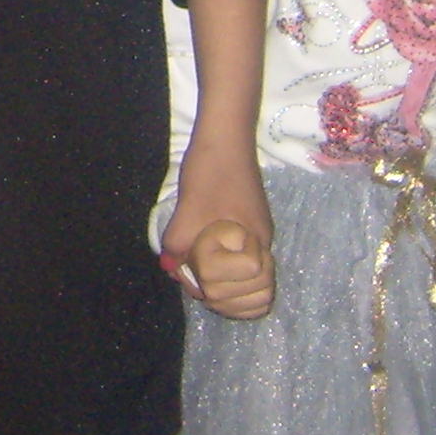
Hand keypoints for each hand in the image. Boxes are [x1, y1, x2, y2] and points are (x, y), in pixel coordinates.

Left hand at [163, 138, 277, 318]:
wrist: (225, 137)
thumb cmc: (210, 172)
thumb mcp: (188, 209)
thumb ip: (180, 243)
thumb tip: (173, 270)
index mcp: (255, 246)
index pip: (258, 295)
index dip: (225, 294)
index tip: (199, 278)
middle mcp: (263, 246)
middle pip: (259, 295)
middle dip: (226, 297)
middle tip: (197, 281)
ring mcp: (257, 237)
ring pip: (252, 282)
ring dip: (226, 286)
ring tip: (198, 274)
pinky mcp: (249, 227)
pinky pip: (243, 264)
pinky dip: (226, 271)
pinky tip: (201, 258)